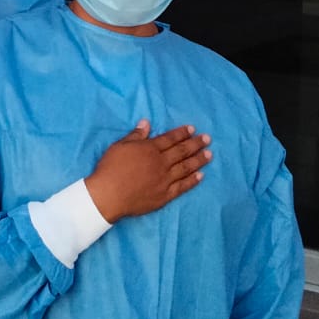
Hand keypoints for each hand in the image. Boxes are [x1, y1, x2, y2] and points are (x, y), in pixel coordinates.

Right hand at [83, 121, 210, 223]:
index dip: (182, 133)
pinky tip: (201, 176)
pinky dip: (193, 181)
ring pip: (186, 168)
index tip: (192, 129)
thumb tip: (146, 123)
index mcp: (150, 149)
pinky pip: (183, 186)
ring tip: (209, 155)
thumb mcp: (119, 146)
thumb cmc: (111, 168)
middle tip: (207, 139)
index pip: (170, 139)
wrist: (109, 195)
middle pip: (181, 151)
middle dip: (195, 144)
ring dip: (198, 160)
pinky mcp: (165, 195)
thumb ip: (135, 135)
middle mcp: (161, 163)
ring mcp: (165, 180)